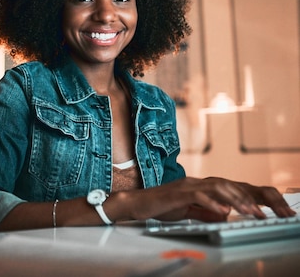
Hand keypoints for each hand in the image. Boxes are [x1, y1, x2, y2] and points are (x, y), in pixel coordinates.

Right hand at [120, 177, 294, 221]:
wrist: (136, 203)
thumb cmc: (158, 206)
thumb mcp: (186, 211)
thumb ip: (204, 211)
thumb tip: (223, 214)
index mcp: (198, 185)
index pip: (226, 187)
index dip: (243, 197)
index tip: (259, 209)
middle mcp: (194, 182)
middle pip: (225, 185)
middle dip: (245, 198)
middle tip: (259, 212)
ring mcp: (186, 185)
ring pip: (216, 187)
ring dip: (235, 200)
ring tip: (248, 212)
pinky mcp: (177, 192)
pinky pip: (199, 196)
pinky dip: (213, 203)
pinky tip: (223, 211)